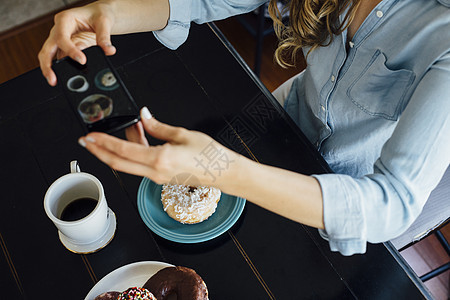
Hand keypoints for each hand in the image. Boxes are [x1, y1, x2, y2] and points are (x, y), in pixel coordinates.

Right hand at [38, 1, 116, 85]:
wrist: (99, 14)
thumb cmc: (99, 14)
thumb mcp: (104, 22)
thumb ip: (105, 37)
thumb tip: (109, 50)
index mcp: (65, 19)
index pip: (62, 37)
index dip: (70, 50)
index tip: (82, 60)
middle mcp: (59, 29)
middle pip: (47, 48)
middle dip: (47, 64)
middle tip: (53, 78)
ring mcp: (59, 39)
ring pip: (49, 55)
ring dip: (49, 68)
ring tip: (53, 81)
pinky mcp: (64, 47)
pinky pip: (58, 58)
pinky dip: (58, 68)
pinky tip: (61, 77)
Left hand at [78, 107, 239, 187]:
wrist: (224, 172)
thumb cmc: (209, 155)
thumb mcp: (182, 134)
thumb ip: (157, 126)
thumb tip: (144, 116)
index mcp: (160, 159)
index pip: (123, 151)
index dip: (103, 143)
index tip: (90, 136)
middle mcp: (155, 172)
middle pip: (118, 163)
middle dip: (99, 152)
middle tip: (86, 142)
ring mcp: (157, 177)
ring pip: (129, 165)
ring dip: (119, 150)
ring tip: (119, 132)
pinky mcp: (162, 178)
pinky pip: (141, 166)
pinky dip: (134, 153)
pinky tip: (137, 139)